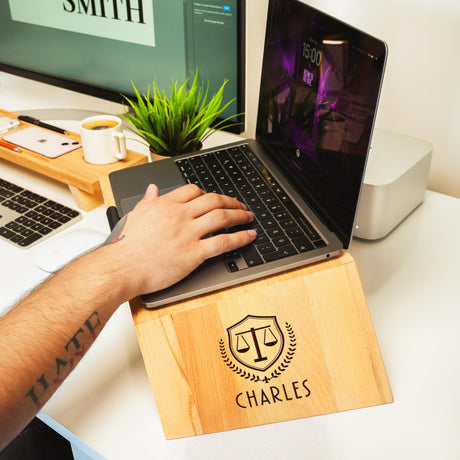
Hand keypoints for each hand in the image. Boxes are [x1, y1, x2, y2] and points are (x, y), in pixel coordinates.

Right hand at [105, 184, 255, 298]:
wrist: (120, 267)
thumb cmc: (124, 245)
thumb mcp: (134, 215)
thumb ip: (147, 201)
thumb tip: (152, 189)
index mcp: (165, 205)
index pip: (193, 190)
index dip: (208, 193)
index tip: (215, 198)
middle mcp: (180, 215)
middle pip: (213, 200)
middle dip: (230, 200)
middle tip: (240, 204)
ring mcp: (188, 233)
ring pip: (222, 217)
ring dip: (239, 215)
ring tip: (248, 216)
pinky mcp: (194, 253)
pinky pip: (223, 242)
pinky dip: (240, 238)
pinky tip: (249, 236)